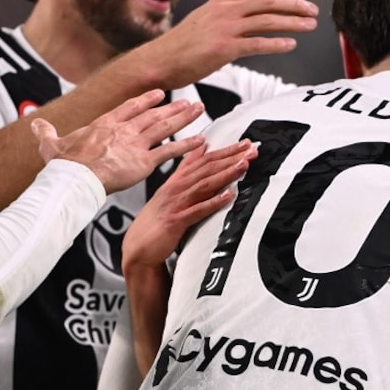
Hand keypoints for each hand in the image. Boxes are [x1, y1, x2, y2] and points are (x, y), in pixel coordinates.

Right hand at [31, 89, 205, 193]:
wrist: (75, 178)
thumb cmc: (64, 165)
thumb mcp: (51, 144)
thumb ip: (46, 133)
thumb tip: (35, 124)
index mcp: (105, 124)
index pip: (129, 107)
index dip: (145, 101)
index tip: (159, 94)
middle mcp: (124, 130)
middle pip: (153, 115)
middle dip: (173, 108)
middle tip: (189, 102)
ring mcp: (135, 144)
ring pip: (164, 127)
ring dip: (183, 119)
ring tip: (198, 111)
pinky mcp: (143, 162)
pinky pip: (169, 152)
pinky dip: (186, 146)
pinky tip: (199, 142)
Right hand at [121, 139, 257, 273]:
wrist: (137, 247)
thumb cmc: (155, 221)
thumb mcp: (170, 190)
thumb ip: (186, 170)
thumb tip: (202, 148)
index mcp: (176, 180)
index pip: (204, 159)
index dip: (226, 150)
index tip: (245, 143)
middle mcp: (176, 188)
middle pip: (207, 167)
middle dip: (231, 157)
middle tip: (251, 149)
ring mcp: (176, 203)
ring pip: (204, 184)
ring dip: (225, 174)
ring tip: (243, 165)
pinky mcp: (175, 221)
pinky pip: (197, 210)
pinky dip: (213, 202)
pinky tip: (228, 196)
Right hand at [138, 0, 318, 88]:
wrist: (161, 59)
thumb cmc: (184, 40)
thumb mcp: (205, 11)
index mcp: (223, 0)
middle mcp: (225, 10)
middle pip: (267, 0)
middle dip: (294, 4)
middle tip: (313, 9)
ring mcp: (225, 28)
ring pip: (266, 20)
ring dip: (292, 22)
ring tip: (310, 25)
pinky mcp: (223, 48)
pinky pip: (256, 44)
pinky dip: (276, 43)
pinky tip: (291, 44)